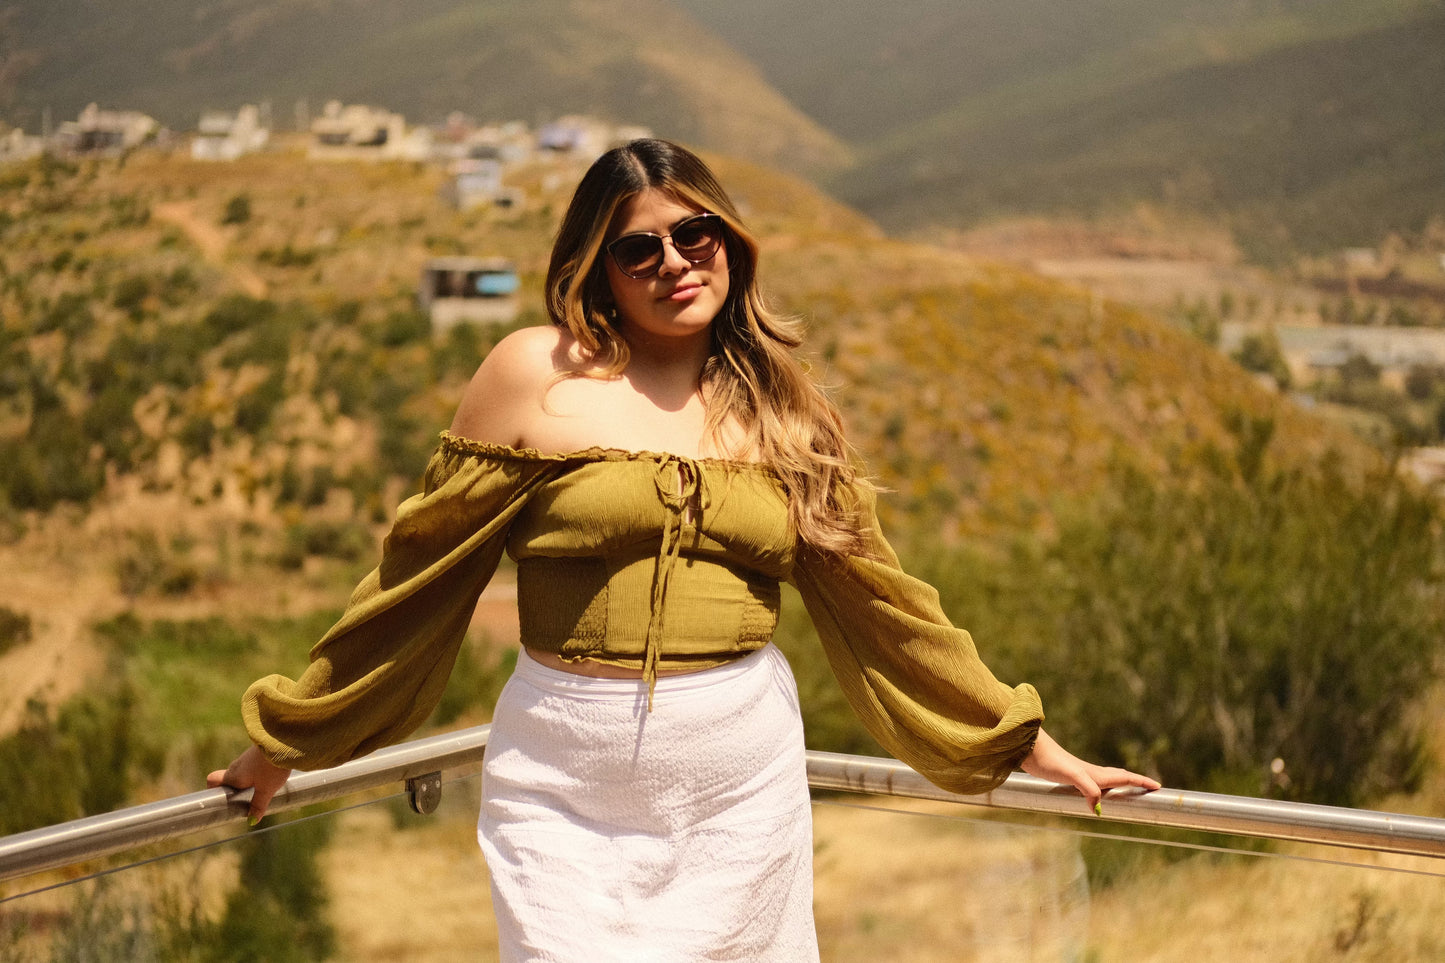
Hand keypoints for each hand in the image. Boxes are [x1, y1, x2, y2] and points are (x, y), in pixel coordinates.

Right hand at [207, 744, 291, 824]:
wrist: (284, 741)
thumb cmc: (271, 767)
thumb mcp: (266, 790)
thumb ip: (258, 805)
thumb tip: (252, 821)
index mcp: (233, 776)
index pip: (212, 780)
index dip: (213, 789)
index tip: (223, 799)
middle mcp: (236, 765)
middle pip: (228, 777)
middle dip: (233, 787)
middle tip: (245, 798)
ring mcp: (247, 757)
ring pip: (241, 770)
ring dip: (246, 779)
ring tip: (260, 788)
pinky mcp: (257, 751)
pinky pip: (251, 764)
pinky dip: (256, 771)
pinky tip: (269, 775)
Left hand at [1021, 728, 1159, 813]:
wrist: (1029, 749)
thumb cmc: (1049, 760)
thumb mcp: (1070, 775)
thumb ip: (1087, 788)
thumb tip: (1097, 808)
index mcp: (1096, 774)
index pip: (1125, 778)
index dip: (1142, 782)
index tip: (1158, 787)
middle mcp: (1091, 773)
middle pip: (1119, 777)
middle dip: (1136, 782)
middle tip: (1150, 788)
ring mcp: (1080, 774)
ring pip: (1107, 779)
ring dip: (1121, 783)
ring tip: (1129, 789)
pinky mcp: (1068, 776)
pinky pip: (1092, 784)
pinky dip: (1101, 788)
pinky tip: (1094, 791)